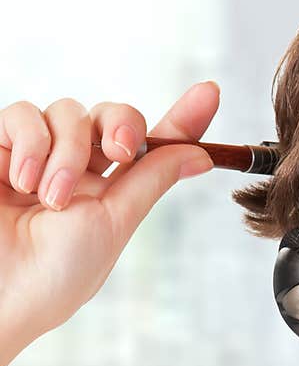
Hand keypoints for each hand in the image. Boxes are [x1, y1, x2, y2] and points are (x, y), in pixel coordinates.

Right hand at [0, 81, 217, 365]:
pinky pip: (22, 115)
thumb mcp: (115, 223)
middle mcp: (77, 169)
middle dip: (122, 126)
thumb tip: (202, 156)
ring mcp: (38, 155)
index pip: (152, 146)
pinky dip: (29, 143)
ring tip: (50, 198)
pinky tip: (22, 182)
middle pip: (113, 116)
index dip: (183, 118)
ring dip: (66, 152)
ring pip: (68, 112)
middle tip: (119, 152)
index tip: (209, 92)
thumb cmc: (56, 272)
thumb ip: (152, 180)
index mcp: (112, 192)